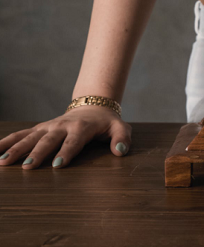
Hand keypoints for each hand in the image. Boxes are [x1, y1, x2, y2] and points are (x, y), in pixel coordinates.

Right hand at [0, 106, 131, 169]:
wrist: (93, 107)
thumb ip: (122, 138)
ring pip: (30, 137)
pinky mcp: (40, 128)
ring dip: (16, 149)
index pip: (74, 141)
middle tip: (28, 166)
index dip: (66, 152)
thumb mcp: (120, 127)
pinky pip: (21, 134)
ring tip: (3, 162)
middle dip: (38, 153)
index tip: (57, 165)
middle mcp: (62, 126)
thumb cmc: (107, 123)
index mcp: (82, 127)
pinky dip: (6, 141)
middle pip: (48, 140)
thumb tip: (120, 151)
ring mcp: (49, 126)